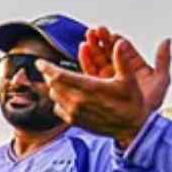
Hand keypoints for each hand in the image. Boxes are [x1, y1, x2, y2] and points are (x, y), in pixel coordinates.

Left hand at [47, 27, 168, 147]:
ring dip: (54, 87)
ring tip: (59, 81)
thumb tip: (120, 42)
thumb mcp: (129, 80)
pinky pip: (57, 108)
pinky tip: (66, 97)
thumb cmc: (131, 103)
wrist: (132, 128)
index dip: (46, 68)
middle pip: (53, 85)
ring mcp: (74, 113)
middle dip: (49, 75)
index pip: (58, 76)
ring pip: (54, 96)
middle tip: (50, 69)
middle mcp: (78, 101)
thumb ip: (122, 60)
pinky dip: (58, 100)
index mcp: (89, 88)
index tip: (39, 62)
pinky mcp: (74, 122)